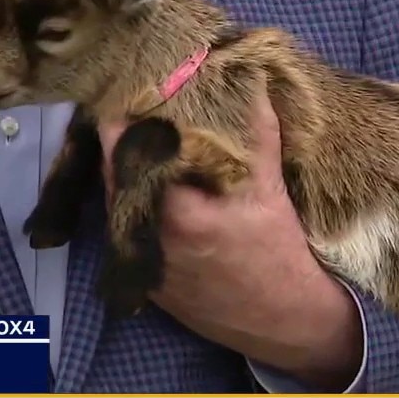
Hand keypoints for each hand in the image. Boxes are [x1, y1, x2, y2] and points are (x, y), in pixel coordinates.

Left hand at [99, 92, 360, 390]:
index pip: (122, 149)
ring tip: (147, 143)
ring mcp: (141, 261)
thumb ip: (255, 130)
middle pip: (114, 173)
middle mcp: (146, 237)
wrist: (285, 321)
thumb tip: (248, 76)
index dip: (123, 117)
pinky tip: (157, 188)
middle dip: (125, 142)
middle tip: (140, 111)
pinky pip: (128, 228)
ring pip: (119, 202)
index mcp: (172, 211)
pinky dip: (138, 204)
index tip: (132, 92)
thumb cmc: (278, 251)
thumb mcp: (269, 187)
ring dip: (130, 172)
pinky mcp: (145, 278)